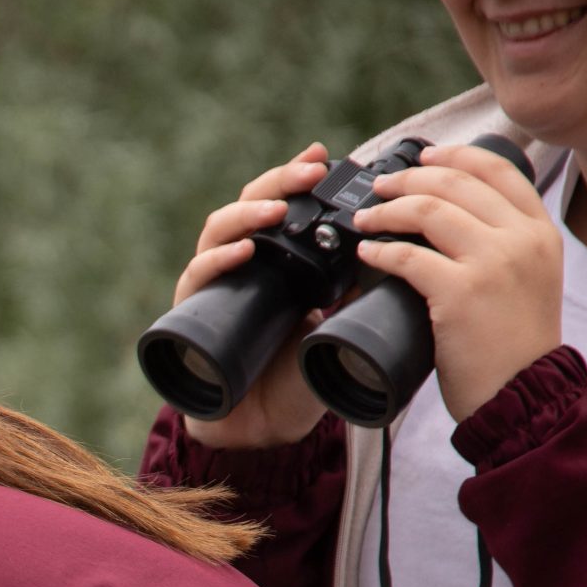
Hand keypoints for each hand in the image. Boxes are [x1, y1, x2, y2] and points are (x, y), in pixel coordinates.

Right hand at [173, 142, 335, 449]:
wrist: (264, 429)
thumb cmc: (299, 378)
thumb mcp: (341, 326)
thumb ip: (357, 293)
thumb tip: (395, 252)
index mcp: (277, 261)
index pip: (283, 204)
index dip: (299, 176)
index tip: (326, 156)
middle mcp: (241, 265)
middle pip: (251, 205)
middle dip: (280, 181)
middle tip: (311, 172)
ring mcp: (213, 286)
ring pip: (219, 230)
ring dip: (248, 213)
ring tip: (278, 209)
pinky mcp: (191, 313)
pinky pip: (197, 277)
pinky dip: (217, 260)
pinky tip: (242, 251)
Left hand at [353, 142, 562, 423]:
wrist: (522, 392)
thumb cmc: (512, 344)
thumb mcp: (527, 279)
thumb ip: (502, 245)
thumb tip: (448, 220)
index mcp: (539, 230)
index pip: (497, 169)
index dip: (454, 155)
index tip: (422, 156)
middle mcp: (521, 237)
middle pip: (456, 182)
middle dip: (408, 179)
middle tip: (379, 188)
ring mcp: (492, 261)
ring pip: (428, 210)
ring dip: (386, 210)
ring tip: (363, 219)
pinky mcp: (461, 291)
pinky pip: (408, 256)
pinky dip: (379, 249)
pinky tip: (365, 251)